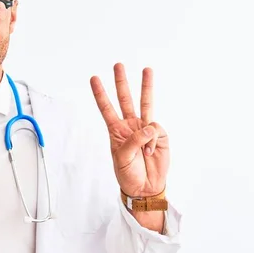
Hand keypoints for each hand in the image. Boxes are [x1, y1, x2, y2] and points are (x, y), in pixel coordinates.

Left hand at [90, 63, 168, 197]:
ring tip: (147, 69)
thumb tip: (149, 126)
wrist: (145, 187)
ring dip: (146, 86)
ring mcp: (145, 128)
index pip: (106, 108)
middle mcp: (130, 125)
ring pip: (145, 103)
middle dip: (121, 82)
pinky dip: (152, 142)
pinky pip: (156, 130)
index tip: (93, 78)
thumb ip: (134, 140)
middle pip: (125, 99)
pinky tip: (150, 153)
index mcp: (116, 130)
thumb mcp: (122, 158)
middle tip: (118, 65)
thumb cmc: (128, 173)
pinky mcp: (160, 135)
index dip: (100, 94)